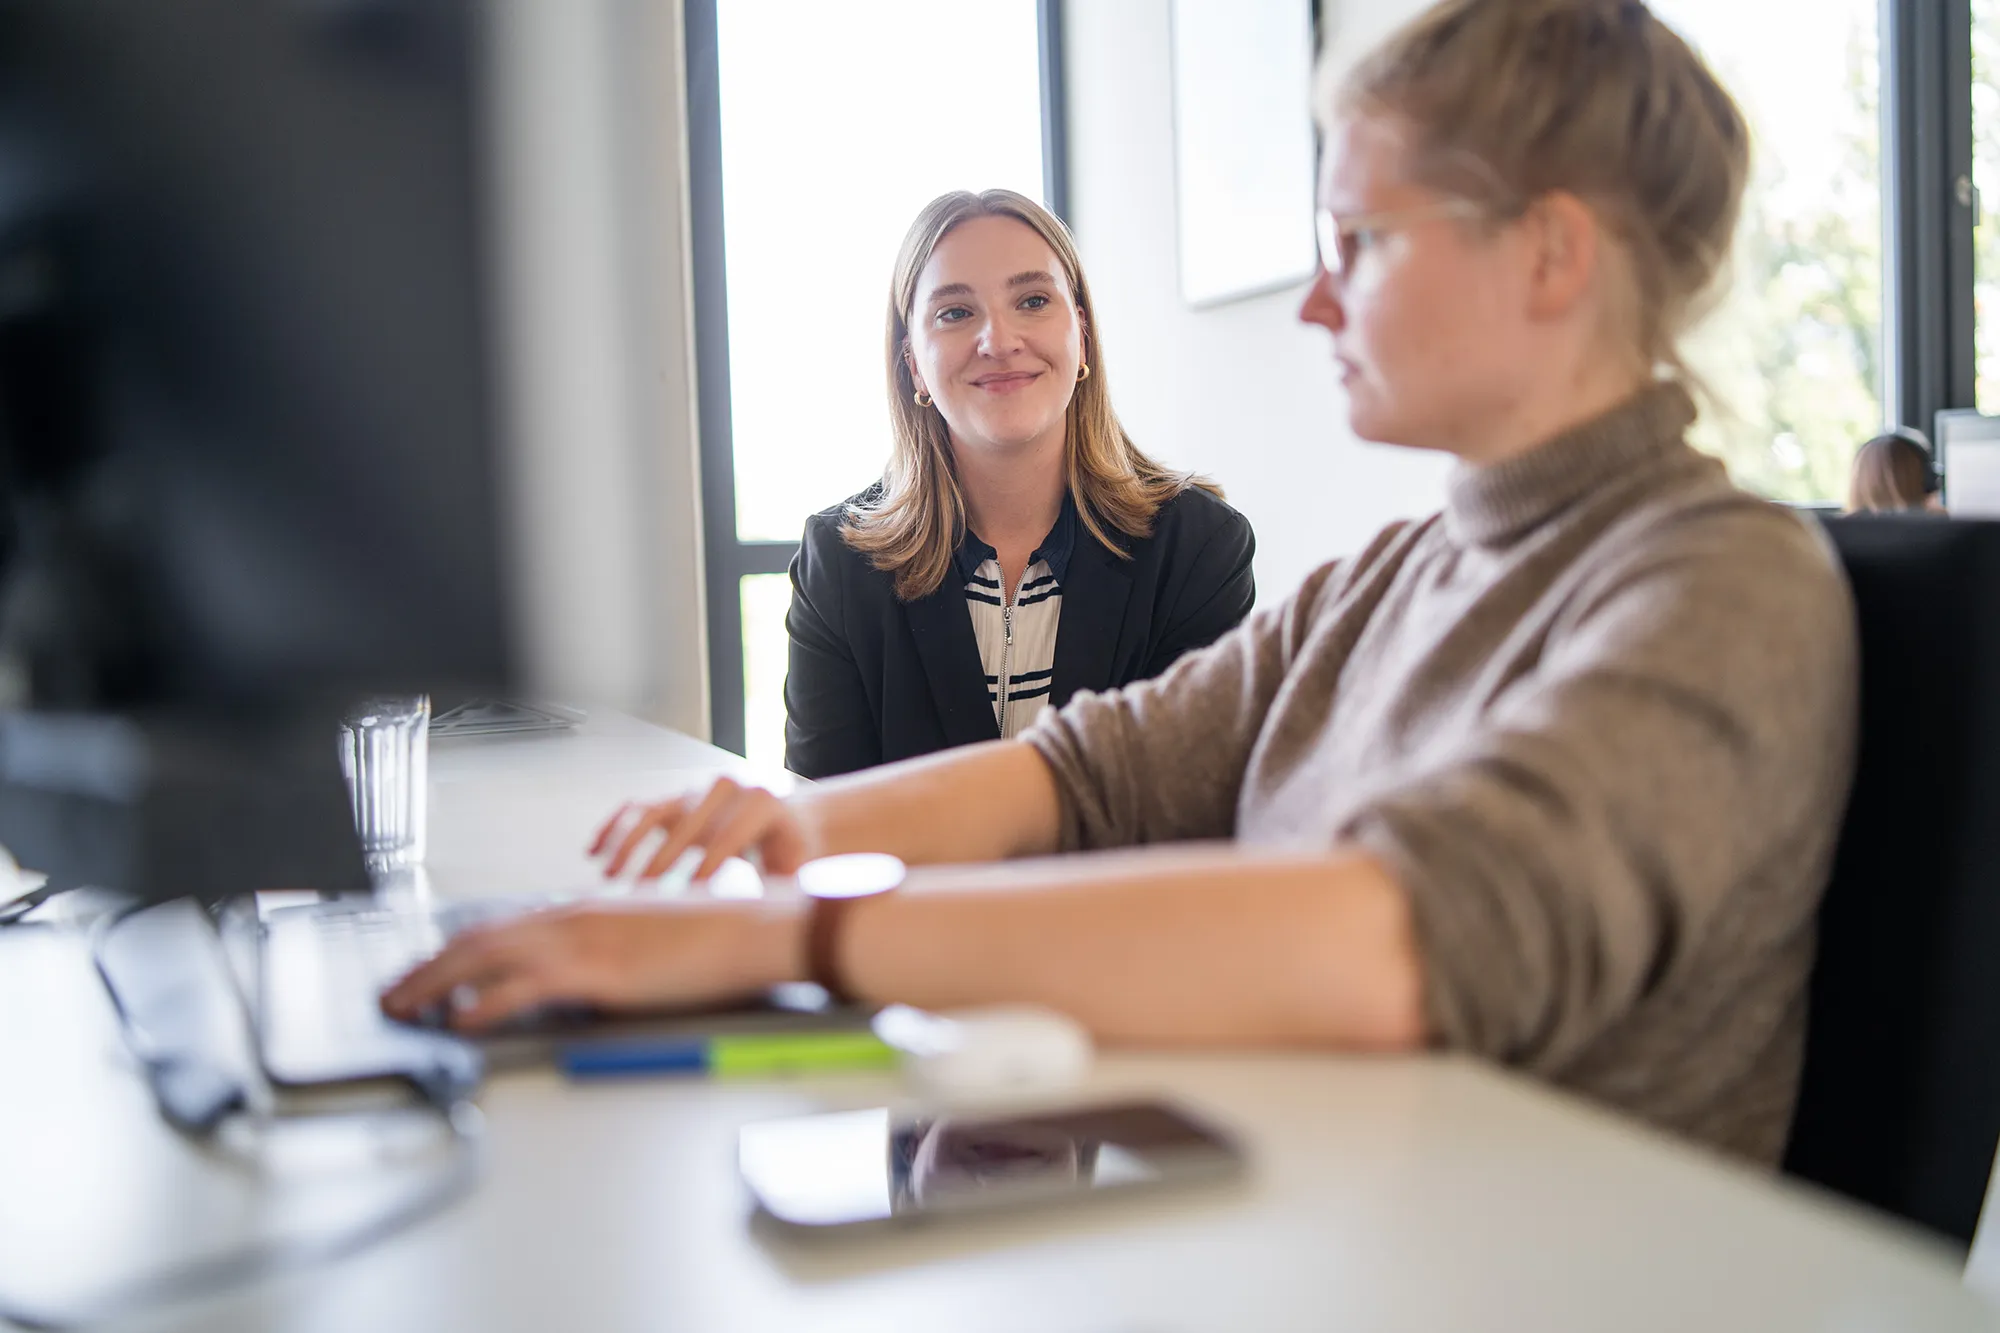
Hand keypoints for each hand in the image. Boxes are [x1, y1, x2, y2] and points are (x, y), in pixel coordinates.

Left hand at [379, 899, 803, 1031]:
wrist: (750, 930)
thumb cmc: (712, 940)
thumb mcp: (644, 942)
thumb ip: (602, 958)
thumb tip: (571, 985)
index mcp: (583, 911)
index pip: (498, 930)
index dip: (451, 953)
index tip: (424, 974)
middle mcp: (571, 919)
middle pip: (476, 940)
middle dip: (424, 969)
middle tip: (391, 996)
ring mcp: (581, 942)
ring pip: (483, 959)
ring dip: (434, 985)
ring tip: (403, 1009)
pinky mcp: (595, 971)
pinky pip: (521, 988)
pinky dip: (481, 1004)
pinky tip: (458, 1020)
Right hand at [590, 777, 821, 882]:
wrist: (786, 816)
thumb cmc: (792, 849)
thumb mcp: (799, 865)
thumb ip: (789, 886)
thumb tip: (777, 916)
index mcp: (762, 802)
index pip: (730, 835)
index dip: (710, 863)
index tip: (690, 892)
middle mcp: (726, 789)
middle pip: (687, 824)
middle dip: (663, 859)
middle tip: (643, 892)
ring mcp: (696, 791)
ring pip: (654, 811)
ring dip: (628, 842)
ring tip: (609, 876)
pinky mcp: (675, 798)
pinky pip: (638, 808)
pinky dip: (614, 827)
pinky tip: (594, 850)